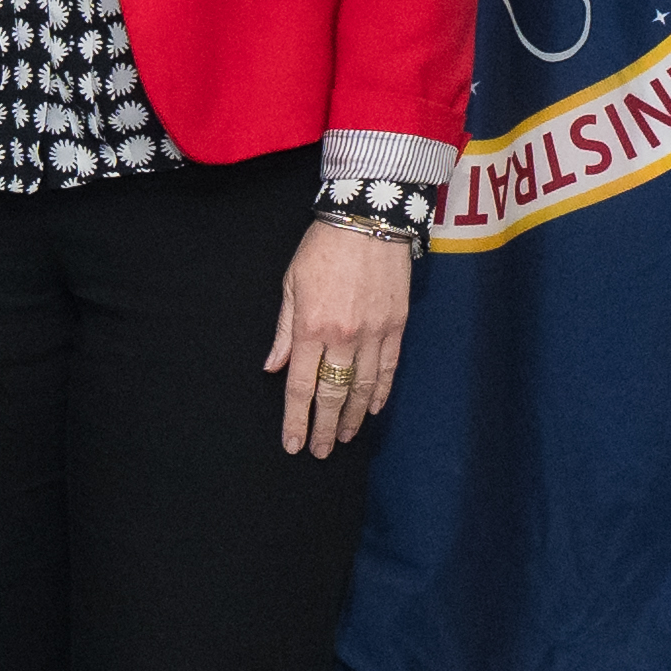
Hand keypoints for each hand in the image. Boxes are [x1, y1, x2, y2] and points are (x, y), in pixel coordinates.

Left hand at [268, 217, 407, 453]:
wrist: (368, 218)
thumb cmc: (323, 248)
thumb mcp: (291, 284)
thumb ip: (284, 330)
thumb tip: (274, 367)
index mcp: (311, 327)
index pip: (301, 386)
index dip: (296, 419)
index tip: (293, 444)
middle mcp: (343, 336)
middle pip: (332, 395)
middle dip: (323, 427)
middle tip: (319, 451)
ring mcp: (374, 333)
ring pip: (362, 388)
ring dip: (350, 417)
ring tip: (342, 438)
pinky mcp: (397, 325)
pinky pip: (388, 369)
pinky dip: (379, 393)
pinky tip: (370, 410)